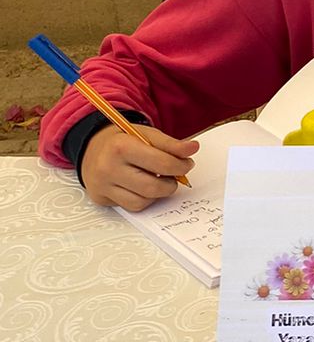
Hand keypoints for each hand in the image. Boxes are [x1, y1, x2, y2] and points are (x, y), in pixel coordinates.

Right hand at [80, 124, 198, 209]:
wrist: (93, 147)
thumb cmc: (124, 140)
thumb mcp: (147, 135)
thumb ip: (171, 144)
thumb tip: (193, 149)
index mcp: (121, 146)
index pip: (161, 163)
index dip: (181, 166)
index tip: (187, 163)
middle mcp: (108, 167)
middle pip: (153, 187)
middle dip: (171, 183)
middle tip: (175, 176)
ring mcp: (103, 185)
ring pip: (143, 201)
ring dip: (159, 193)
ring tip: (159, 180)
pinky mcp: (101, 198)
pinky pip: (132, 206)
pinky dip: (145, 199)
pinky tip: (144, 187)